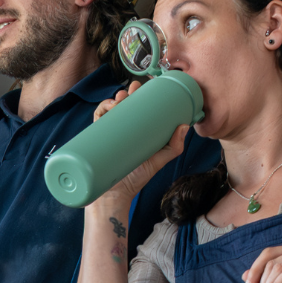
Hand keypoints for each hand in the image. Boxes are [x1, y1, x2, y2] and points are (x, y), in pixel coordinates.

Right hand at [92, 81, 188, 203]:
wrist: (114, 195)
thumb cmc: (136, 179)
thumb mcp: (158, 161)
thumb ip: (173, 147)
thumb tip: (184, 126)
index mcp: (136, 133)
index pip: (137, 110)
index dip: (140, 96)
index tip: (145, 87)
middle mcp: (121, 132)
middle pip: (123, 106)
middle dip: (127, 94)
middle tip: (133, 89)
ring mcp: (108, 135)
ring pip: (109, 110)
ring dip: (114, 99)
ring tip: (121, 98)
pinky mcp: (96, 140)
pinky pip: (97, 120)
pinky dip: (101, 110)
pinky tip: (109, 107)